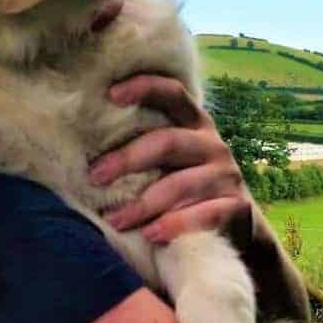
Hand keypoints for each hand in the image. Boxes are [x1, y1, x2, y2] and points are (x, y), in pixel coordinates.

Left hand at [88, 75, 251, 244]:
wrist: (237, 228)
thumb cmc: (188, 189)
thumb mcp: (173, 162)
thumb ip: (146, 148)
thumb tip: (84, 147)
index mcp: (195, 125)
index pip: (173, 93)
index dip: (145, 87)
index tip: (111, 94)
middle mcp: (213, 145)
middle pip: (169, 141)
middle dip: (128, 158)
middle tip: (95, 176)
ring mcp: (227, 176)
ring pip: (181, 184)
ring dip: (143, 204)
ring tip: (114, 220)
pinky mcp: (237, 207)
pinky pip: (205, 214)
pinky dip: (175, 224)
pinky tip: (151, 235)